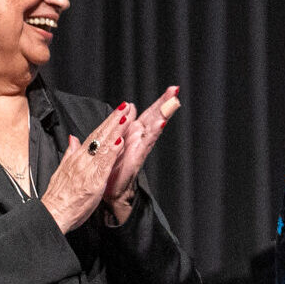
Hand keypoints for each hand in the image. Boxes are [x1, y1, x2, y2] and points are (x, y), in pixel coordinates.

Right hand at [41, 103, 129, 232]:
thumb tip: (73, 139)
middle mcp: (82, 160)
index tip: (117, 112)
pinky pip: (104, 164)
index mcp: (77, 158)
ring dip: (115, 130)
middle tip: (126, 106)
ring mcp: (88, 170)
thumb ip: (70, 153)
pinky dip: (112, 152)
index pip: (94, 136)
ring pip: (103, 145)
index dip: (106, 123)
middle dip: (113, 120)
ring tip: (126, 116)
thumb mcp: (62, 170)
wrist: (52, 214)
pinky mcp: (93, 182)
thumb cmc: (58, 198)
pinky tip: (120, 142)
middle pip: (100, 136)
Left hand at [103, 87, 180, 225]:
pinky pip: (144, 145)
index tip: (171, 89)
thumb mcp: (116, 142)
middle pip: (154, 118)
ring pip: (152, 130)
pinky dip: (152, 134)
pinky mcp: (135, 160)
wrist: (108, 195)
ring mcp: (138, 151)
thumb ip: (123, 125)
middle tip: (176, 90)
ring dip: (162, 116)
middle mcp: (139, 141)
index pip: (148, 114)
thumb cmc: (112, 172)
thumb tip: (131, 107)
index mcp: (133, 135)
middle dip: (165, 104)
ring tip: (173, 102)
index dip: (159, 102)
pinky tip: (159, 124)